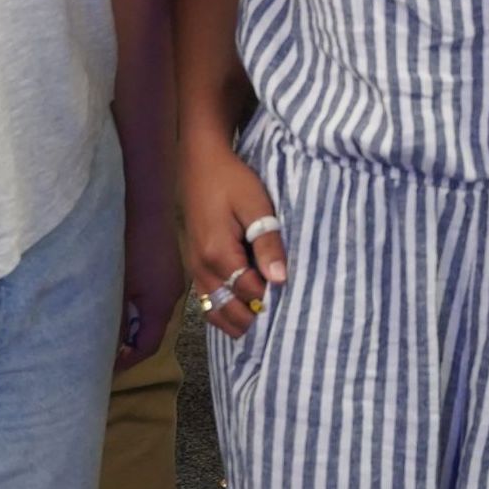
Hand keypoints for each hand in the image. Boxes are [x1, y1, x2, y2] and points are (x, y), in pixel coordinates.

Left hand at [118, 201, 177, 368]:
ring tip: (108, 326)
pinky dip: (137, 306)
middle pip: (152, 331)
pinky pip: (154, 296)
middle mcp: (171, 296)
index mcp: (161, 305)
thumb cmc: (128, 244)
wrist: (146, 201)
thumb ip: (113, 319)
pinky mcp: (166, 266)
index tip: (105, 368)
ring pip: (152, 313)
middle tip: (103, 350)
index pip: (146, 346)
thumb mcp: (116, 286)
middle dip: (129, 344)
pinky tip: (120, 299)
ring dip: (133, 323)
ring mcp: (171, 279)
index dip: (127, 361)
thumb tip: (107, 348)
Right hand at [178, 144, 285, 339]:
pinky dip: (225, 313)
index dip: (272, 300)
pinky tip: (245, 313)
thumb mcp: (256, 205)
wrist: (200, 166)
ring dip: (239, 322)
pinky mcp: (194, 268)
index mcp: (218, 254)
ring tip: (266, 322)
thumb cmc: (231, 182)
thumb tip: (280, 278)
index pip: (249, 294)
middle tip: (283, 319)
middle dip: (255, 319)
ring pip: (215, 313)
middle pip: (229, 312)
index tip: (294, 300)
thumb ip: (267, 242)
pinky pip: (208, 303)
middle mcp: (202, 269)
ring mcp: (195, 271)